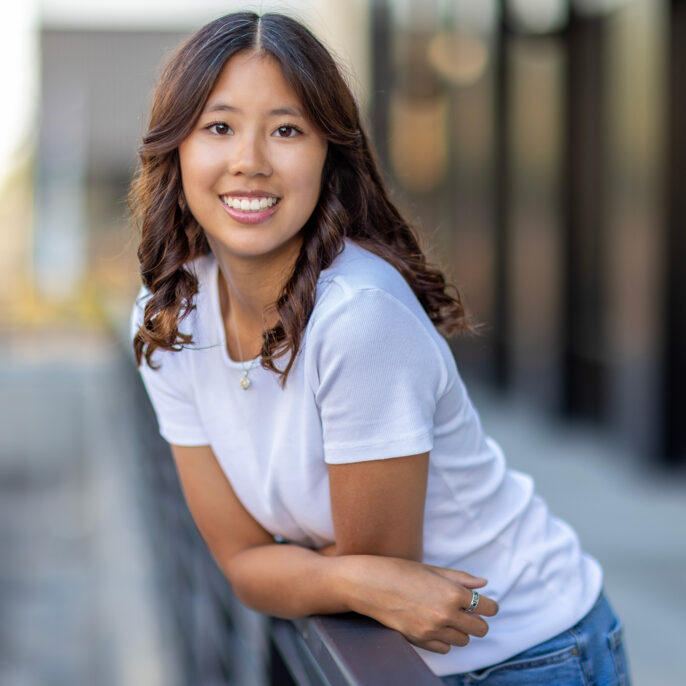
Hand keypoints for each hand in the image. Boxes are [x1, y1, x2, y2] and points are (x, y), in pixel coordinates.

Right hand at [344, 556, 498, 653]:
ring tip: (445, 615)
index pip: (487, 607)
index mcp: (452, 592)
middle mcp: (446, 614)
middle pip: (480, 628)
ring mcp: (432, 629)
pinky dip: (443, 638)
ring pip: (464, 640)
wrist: (369, 584)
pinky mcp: (420, 640)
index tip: (484, 603)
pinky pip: (445, 647)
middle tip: (466, 610)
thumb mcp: (432, 569)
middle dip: (477, 619)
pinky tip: (432, 624)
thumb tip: (483, 583)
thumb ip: (460, 578)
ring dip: (460, 629)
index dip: (489, 605)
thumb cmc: (400, 570)